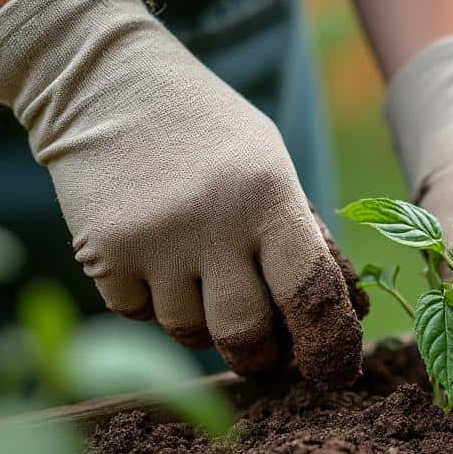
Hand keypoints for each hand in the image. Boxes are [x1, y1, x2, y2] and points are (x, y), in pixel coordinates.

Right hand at [0, 0, 366, 385]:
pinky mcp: (101, 252)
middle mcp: (212, 222)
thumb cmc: (207, 130)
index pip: (311, 292)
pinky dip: (150, 302)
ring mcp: (153, 240)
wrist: (103, 81)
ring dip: (202, 324)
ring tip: (199, 276)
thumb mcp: (270, 164)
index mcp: (269, 195)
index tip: (335, 372)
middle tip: (264, 351)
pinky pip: (137, 315)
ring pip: (189, 333)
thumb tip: (351, 310)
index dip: (330, 343)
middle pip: (246, 336)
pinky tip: (152, 256)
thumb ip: (305, 236)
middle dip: (261, 357)